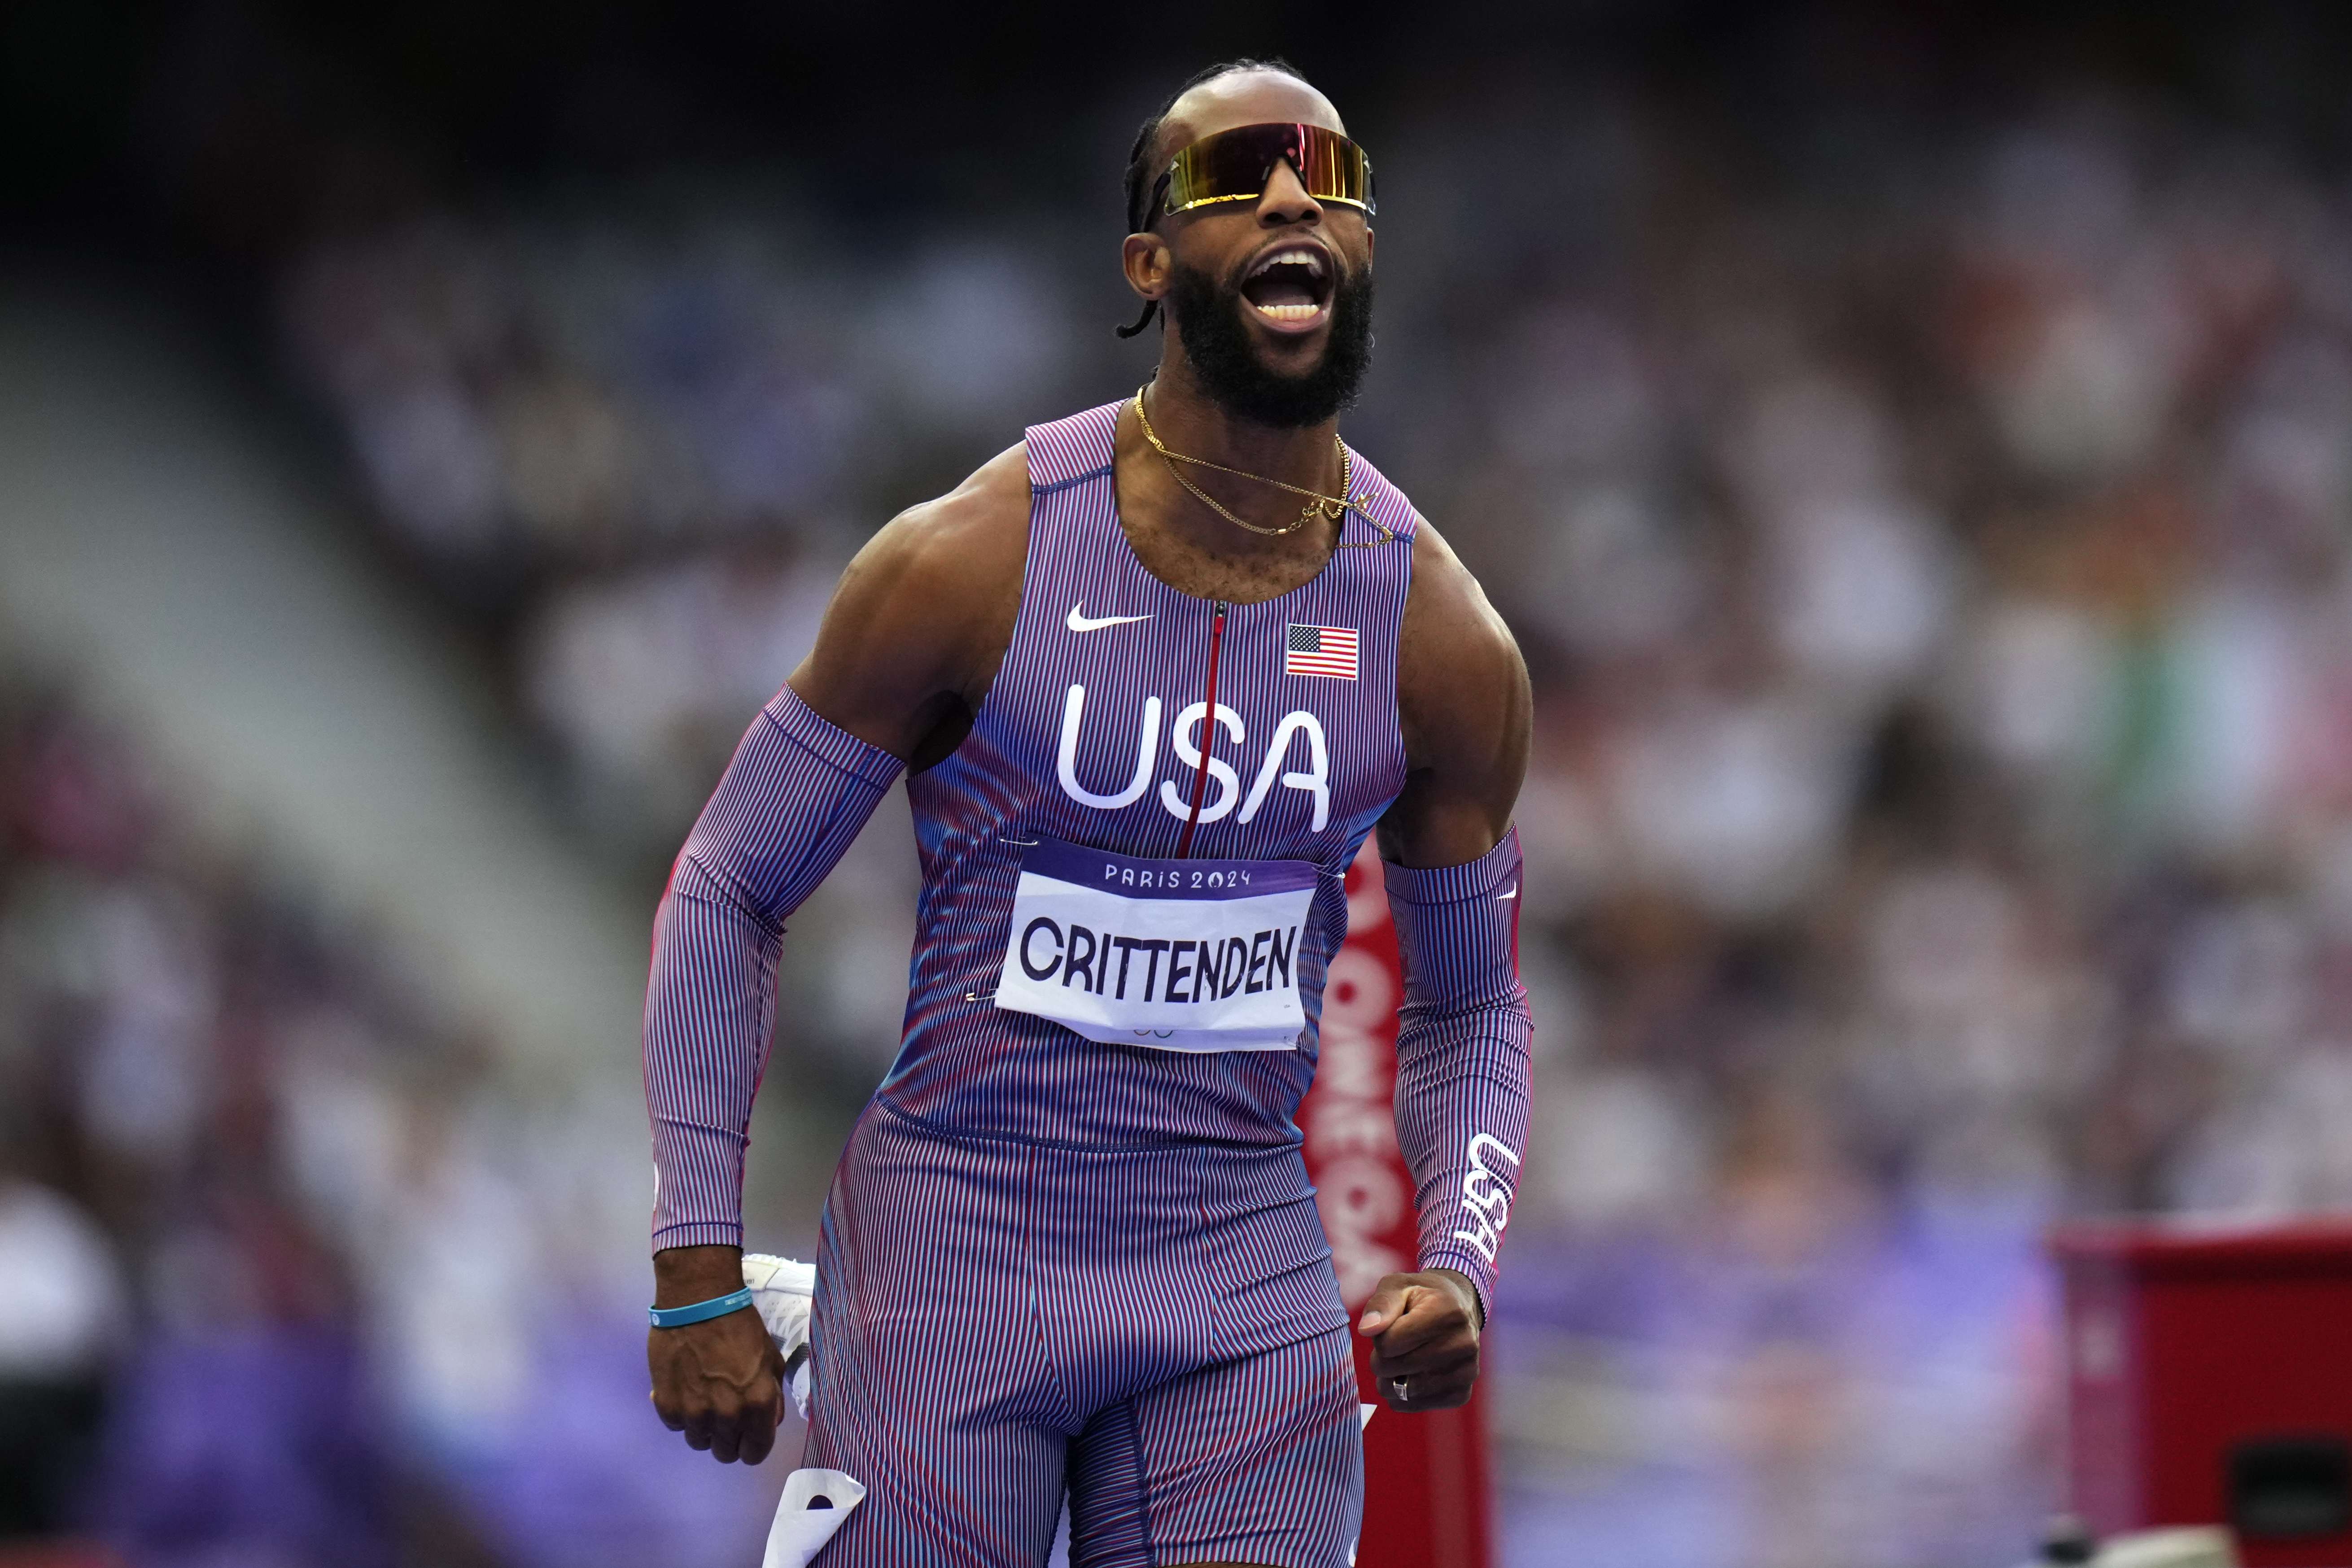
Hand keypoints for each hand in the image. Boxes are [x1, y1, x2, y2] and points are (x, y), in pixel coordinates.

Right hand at [648, 1244, 785, 1463]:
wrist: (698, 1301)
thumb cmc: (740, 1325)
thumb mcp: (770, 1359)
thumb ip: (772, 1396)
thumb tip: (767, 1421)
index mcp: (758, 1404)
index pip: (757, 1453)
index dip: (753, 1446)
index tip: (748, 1437)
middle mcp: (728, 1415)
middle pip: (726, 1452)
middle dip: (729, 1438)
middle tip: (725, 1415)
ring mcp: (695, 1414)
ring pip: (699, 1442)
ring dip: (704, 1427)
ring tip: (703, 1397)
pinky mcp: (667, 1406)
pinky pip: (677, 1426)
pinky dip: (681, 1412)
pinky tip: (685, 1388)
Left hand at [1357, 1268, 1480, 1411]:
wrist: (1458, 1308)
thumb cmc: (1421, 1296)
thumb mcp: (1397, 1286)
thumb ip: (1380, 1305)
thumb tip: (1366, 1329)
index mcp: (1448, 1313)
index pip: (1389, 1343)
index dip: (1379, 1336)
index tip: (1390, 1325)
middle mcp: (1464, 1344)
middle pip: (1393, 1368)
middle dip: (1381, 1357)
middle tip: (1394, 1343)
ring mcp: (1466, 1373)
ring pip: (1401, 1392)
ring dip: (1390, 1377)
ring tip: (1403, 1357)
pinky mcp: (1461, 1394)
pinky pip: (1412, 1405)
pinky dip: (1402, 1394)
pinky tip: (1413, 1373)